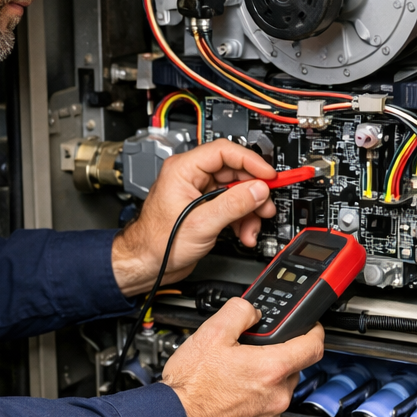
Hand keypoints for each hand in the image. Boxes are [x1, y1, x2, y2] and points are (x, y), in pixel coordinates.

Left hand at [111, 139, 277, 297]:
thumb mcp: (201, 223)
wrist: (148, 264)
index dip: (250, 161)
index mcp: (184, 169)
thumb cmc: (158, 242)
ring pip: (236, 192)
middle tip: (266, 205)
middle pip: (234, 173)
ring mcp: (200, 193)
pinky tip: (244, 234)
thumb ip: (233, 204)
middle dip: (253, 192)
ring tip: (253, 227)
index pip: (224, 152)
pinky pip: (232, 207)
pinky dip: (242, 220)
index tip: (268, 175)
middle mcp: (192, 177)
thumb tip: (258, 190)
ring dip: (250, 211)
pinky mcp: (206, 209)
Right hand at [162, 298, 324, 416]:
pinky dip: (254, 399)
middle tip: (251, 352)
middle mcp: (276, 396)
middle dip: (277, 356)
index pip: (313, 346)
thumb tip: (252, 311)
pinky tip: (231, 394)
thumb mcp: (211, 333)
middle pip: (292, 367)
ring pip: (278, 389)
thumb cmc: (190, 386)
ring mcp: (268, 416)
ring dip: (264, 379)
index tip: (310, 328)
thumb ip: (239, 312)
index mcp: (271, 369)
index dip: (314, 332)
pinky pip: (265, 409)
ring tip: (235, 375)